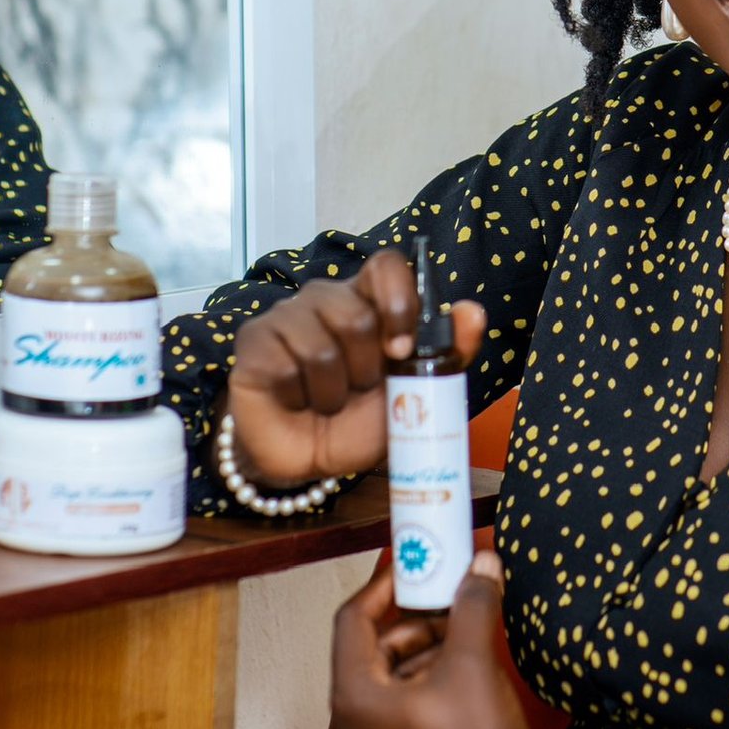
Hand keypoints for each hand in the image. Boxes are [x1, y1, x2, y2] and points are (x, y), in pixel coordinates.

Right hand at [227, 248, 485, 484]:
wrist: (310, 462)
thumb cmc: (361, 421)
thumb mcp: (415, 392)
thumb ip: (449, 352)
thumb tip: (474, 310)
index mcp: (368, 300)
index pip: (386, 265)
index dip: (398, 300)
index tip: (401, 348)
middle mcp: (326, 298)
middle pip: (354, 313)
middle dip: (366, 369)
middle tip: (359, 390)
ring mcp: (286, 316)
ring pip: (320, 345)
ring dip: (333, 391)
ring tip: (329, 402)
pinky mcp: (254, 342)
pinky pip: (284, 365)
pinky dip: (299, 397)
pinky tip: (296, 401)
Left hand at [328, 551, 529, 728]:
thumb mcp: (474, 672)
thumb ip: (472, 610)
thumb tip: (480, 565)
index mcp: (354, 695)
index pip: (354, 617)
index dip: (387, 582)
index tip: (417, 561)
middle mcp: (352, 722)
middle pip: (375, 647)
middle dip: (418, 617)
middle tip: (454, 594)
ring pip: (393, 678)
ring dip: (430, 648)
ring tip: (468, 630)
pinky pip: (406, 707)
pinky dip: (432, 680)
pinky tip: (468, 674)